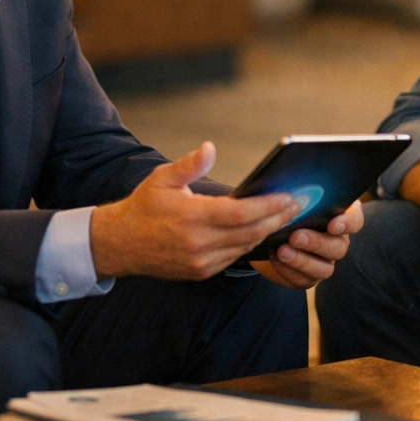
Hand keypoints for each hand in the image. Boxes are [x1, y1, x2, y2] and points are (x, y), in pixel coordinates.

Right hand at [90, 142, 302, 280]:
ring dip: (269, 232)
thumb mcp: (162, 179)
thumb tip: (210, 147)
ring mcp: (201, 262)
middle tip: (300, 204)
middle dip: (278, 218)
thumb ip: (189, 164)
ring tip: (288, 215)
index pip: (241, 214)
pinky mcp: (201, 272)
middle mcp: (198, 243)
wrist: (119, 244)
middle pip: (251, 232)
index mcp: (191, 217)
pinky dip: (251, 243)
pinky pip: (234, 258)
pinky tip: (264, 230)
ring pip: (246, 247)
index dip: (269, 205)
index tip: (289, 195)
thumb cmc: (143, 207)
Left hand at [252, 200, 364, 288]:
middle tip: (296, 236)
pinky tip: (275, 259)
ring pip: (324, 269)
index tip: (332, 224)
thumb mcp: (294, 197)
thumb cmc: (286, 208)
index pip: (355, 220)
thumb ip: (301, 192)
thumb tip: (295, 188)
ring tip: (282, 251)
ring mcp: (324, 262)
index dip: (348, 223)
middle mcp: (336, 241)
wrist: (268, 230)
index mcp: (339, 217)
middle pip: (339, 247)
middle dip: (317, 242)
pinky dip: (288, 270)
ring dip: (302, 260)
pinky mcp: (308, 278)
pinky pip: (304, 280)